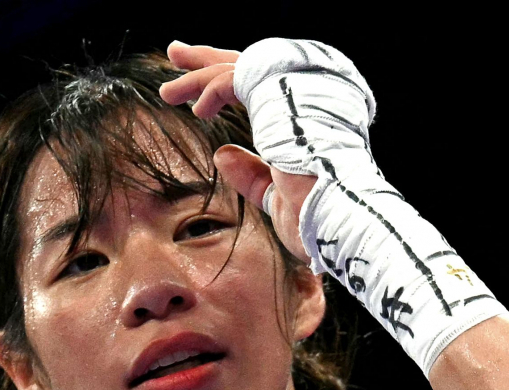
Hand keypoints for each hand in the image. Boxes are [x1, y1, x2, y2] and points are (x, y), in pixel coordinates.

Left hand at [159, 41, 316, 264]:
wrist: (339, 217)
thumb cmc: (317, 218)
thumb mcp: (277, 197)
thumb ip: (252, 174)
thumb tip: (222, 153)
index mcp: (309, 119)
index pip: (264, 90)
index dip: (230, 86)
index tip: (199, 97)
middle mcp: (308, 95)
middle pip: (251, 67)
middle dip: (209, 61)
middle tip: (176, 53)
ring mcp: (299, 88)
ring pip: (240, 68)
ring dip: (199, 78)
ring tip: (169, 92)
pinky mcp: (284, 90)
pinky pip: (238, 77)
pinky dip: (213, 90)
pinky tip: (199, 110)